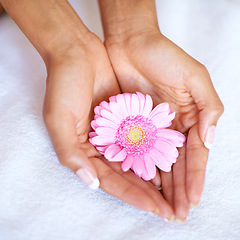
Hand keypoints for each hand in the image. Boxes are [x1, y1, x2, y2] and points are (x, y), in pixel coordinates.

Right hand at [42, 33, 174, 218]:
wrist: (76, 52)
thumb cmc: (63, 85)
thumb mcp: (58, 119)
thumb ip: (70, 152)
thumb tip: (91, 183)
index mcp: (83, 150)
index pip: (110, 180)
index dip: (132, 196)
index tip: (155, 208)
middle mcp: (99, 146)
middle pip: (127, 176)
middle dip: (148, 194)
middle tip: (171, 210)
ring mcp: (114, 132)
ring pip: (137, 160)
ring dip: (154, 177)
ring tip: (175, 193)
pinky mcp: (126, 117)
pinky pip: (142, 139)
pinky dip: (155, 151)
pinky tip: (171, 162)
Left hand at [104, 30, 223, 219]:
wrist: (130, 43)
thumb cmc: (163, 55)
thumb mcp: (194, 76)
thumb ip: (208, 107)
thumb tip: (209, 141)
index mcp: (189, 117)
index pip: (194, 155)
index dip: (194, 178)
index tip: (192, 200)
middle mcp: (170, 127)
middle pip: (176, 165)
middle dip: (178, 189)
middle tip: (177, 213)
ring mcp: (150, 128)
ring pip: (156, 163)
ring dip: (160, 185)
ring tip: (161, 207)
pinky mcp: (130, 125)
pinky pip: (136, 151)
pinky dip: (140, 169)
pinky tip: (142, 186)